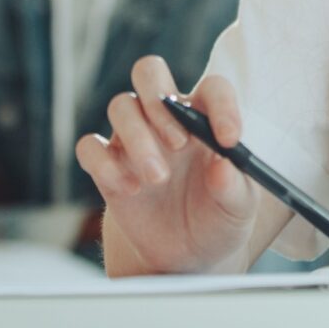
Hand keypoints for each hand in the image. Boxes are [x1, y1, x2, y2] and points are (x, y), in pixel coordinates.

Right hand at [74, 56, 257, 274]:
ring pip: (120, 106)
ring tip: (158, 179)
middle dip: (158, 98)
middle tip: (179, 143)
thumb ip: (234, 186)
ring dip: (138, 139)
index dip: (222, 106)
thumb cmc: (219, 218)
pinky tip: (130, 189)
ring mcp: (133, 139)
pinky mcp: (108, 166)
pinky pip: (90, 147)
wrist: (189, 254)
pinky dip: (104, 165)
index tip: (228, 139)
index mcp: (205, 118)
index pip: (212, 89)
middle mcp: (166, 119)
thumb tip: (223, 165)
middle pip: (148, 72)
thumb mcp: (239, 209)